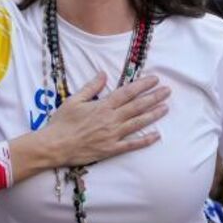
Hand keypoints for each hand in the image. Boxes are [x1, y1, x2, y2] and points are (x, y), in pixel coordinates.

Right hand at [37, 73, 169, 167]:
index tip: (155, 79)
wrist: (54, 146)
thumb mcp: (74, 100)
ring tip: (166, 108)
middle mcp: (111, 119)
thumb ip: (91, 87)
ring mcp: (112, 135)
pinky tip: (157, 135)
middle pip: (137, 106)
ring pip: (138, 123)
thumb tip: (103, 73)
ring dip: (153, 115)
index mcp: (102, 105)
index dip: (143, 85)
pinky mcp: (111, 149)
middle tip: (168, 91)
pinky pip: (132, 145)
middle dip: (154, 97)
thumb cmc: (62, 122)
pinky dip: (145, 140)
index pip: (127, 92)